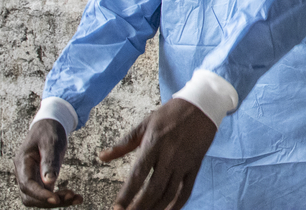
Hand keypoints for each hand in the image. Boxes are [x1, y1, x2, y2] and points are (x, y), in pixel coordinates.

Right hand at [14, 119, 81, 206]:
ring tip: (77, 198)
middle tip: (72, 195)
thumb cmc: (49, 131)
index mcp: (22, 163)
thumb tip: (49, 182)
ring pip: (40, 198)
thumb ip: (49, 161)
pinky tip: (76, 197)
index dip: (40, 194)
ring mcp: (32, 178)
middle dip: (49, 200)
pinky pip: (49, 193)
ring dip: (57, 201)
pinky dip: (61, 197)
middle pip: (31, 196)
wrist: (50, 125)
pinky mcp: (42, 180)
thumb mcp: (51, 142)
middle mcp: (24, 173)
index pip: (27, 185)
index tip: (56, 198)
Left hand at [98, 98, 216, 209]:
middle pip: (154, 188)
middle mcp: (170, 156)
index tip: (116, 208)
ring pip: (170, 193)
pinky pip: (187, 190)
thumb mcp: (146, 123)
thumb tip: (102, 157)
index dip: (127, 194)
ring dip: (156, 208)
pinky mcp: (195, 165)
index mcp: (154, 144)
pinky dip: (177, 205)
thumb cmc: (172, 113)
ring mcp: (184, 162)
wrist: (203, 105)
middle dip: (139, 207)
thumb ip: (124, 143)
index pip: (138, 174)